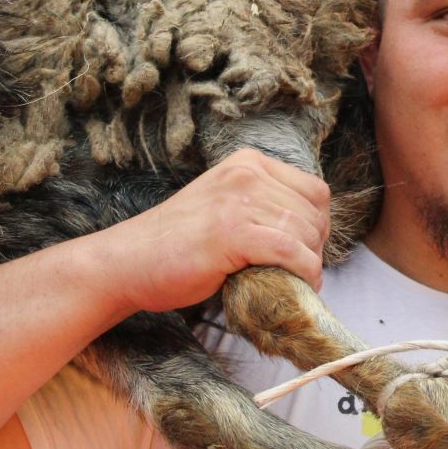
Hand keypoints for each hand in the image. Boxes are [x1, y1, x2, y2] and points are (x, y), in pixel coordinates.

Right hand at [100, 150, 329, 315]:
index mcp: (246, 163)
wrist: (129, 261)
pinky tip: (299, 285)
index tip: (306, 250)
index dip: (318, 225)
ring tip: (294, 281)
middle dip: (315, 248)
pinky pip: (290, 252)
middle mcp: (245, 174)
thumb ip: (261, 206)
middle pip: (313, 213)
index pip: (314, 190)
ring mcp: (238, 201)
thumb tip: (312, 232)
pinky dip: (304, 272)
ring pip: (304, 233)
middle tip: (298, 272)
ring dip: (309, 263)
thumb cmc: (176, 244)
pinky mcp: (233, 233)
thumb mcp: (224, 205)